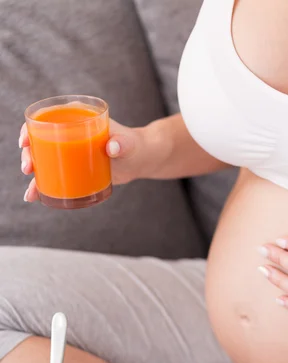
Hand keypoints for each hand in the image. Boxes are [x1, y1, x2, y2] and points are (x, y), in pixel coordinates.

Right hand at [19, 118, 164, 201]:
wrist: (140, 159)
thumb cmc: (134, 145)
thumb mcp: (129, 143)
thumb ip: (122, 143)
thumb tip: (112, 147)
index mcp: (76, 117)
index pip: (47, 118)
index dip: (30, 128)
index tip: (26, 141)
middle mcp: (68, 133)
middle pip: (40, 141)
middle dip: (29, 155)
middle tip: (29, 169)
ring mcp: (70, 152)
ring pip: (45, 160)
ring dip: (34, 174)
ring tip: (31, 191)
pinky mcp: (74, 168)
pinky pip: (55, 176)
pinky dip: (44, 186)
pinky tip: (35, 197)